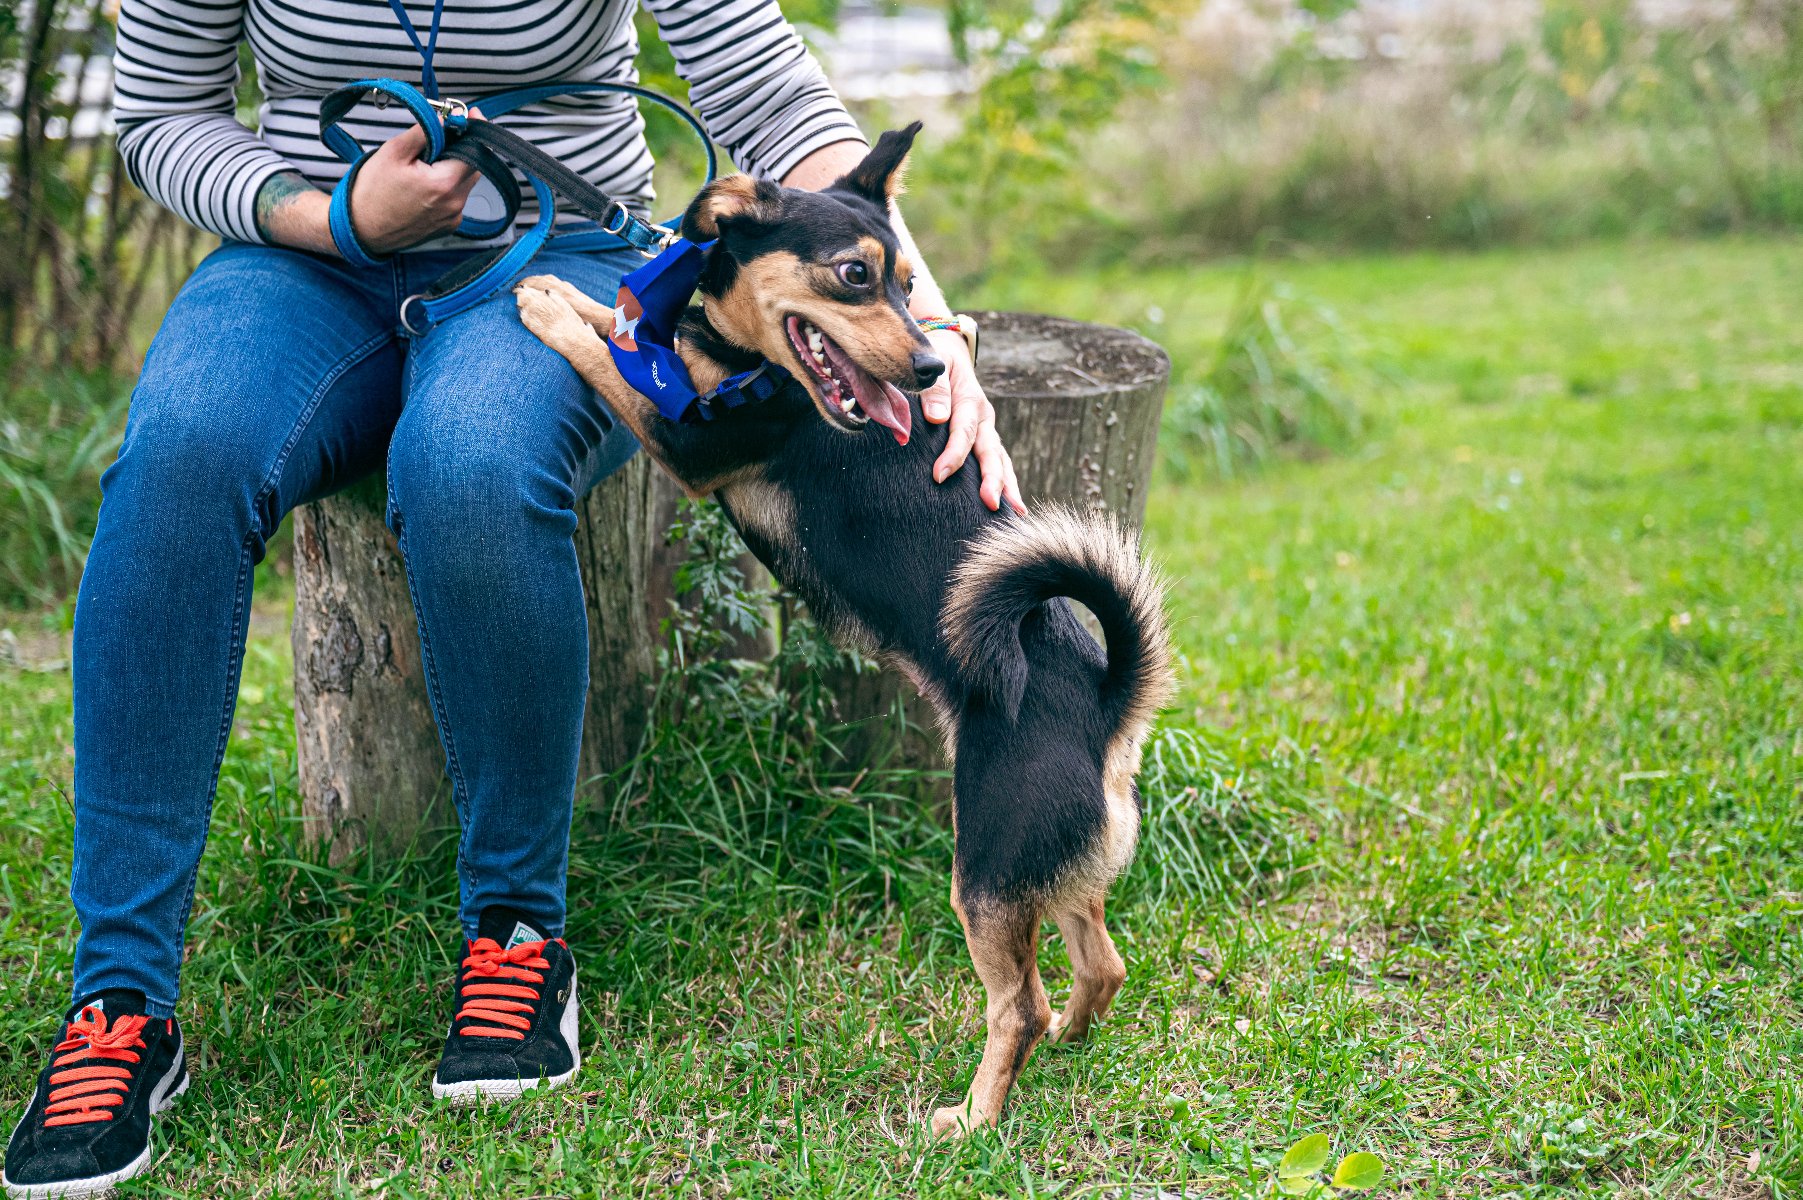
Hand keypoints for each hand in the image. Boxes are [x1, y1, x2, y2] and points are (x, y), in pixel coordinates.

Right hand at [348, 116, 483, 254]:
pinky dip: (447, 187)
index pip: (474, 151)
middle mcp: (455, 204)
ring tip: (423, 166)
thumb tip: (444, 119)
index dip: (473, 131)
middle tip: (439, 140)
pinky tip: (424, 186)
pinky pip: (456, 199)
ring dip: (453, 169)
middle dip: (460, 149)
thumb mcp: (393, 152)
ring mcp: (453, 218)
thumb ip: (424, 132)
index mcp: (444, 184)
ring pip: (465, 183)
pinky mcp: (448, 226)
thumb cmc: (372, 192)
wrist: (360, 229)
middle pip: (472, 167)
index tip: (470, 116)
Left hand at [922, 328, 1024, 513]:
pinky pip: (998, 462)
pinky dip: (1006, 483)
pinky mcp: (985, 439)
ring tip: (1016, 512)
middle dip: (993, 479)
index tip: (939, 476)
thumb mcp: (933, 364)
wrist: (947, 354)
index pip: (963, 431)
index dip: (953, 454)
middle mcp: (984, 417)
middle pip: (991, 451)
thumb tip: (938, 417)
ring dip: (1007, 486)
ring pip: (1000, 460)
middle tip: (991, 503)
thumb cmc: (934, 360)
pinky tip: (1014, 507)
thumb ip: (933, 390)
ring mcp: (987, 430)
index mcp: (970, 399)